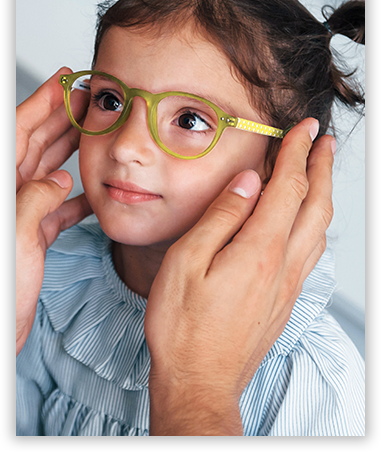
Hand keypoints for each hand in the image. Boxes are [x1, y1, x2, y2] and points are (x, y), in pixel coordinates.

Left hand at [16, 67, 92, 355]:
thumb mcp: (15, 235)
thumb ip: (37, 198)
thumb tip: (59, 180)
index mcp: (1, 184)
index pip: (20, 129)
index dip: (43, 101)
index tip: (67, 79)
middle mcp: (9, 194)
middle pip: (37, 145)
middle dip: (63, 120)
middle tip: (90, 102)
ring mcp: (20, 215)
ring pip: (48, 173)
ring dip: (72, 153)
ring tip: (95, 136)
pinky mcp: (31, 238)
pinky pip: (57, 209)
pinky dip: (77, 199)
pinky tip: (93, 192)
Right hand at [145, 118, 333, 435]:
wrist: (200, 382)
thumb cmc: (184, 326)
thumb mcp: (186, 262)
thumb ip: (221, 217)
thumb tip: (248, 182)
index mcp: (259, 249)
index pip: (288, 187)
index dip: (298, 153)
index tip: (306, 129)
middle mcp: (283, 265)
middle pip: (315, 205)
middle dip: (323, 168)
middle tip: (325, 142)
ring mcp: (288, 285)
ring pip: (319, 229)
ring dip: (324, 194)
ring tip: (321, 173)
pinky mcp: (284, 300)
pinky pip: (311, 252)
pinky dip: (316, 224)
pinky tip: (308, 223)